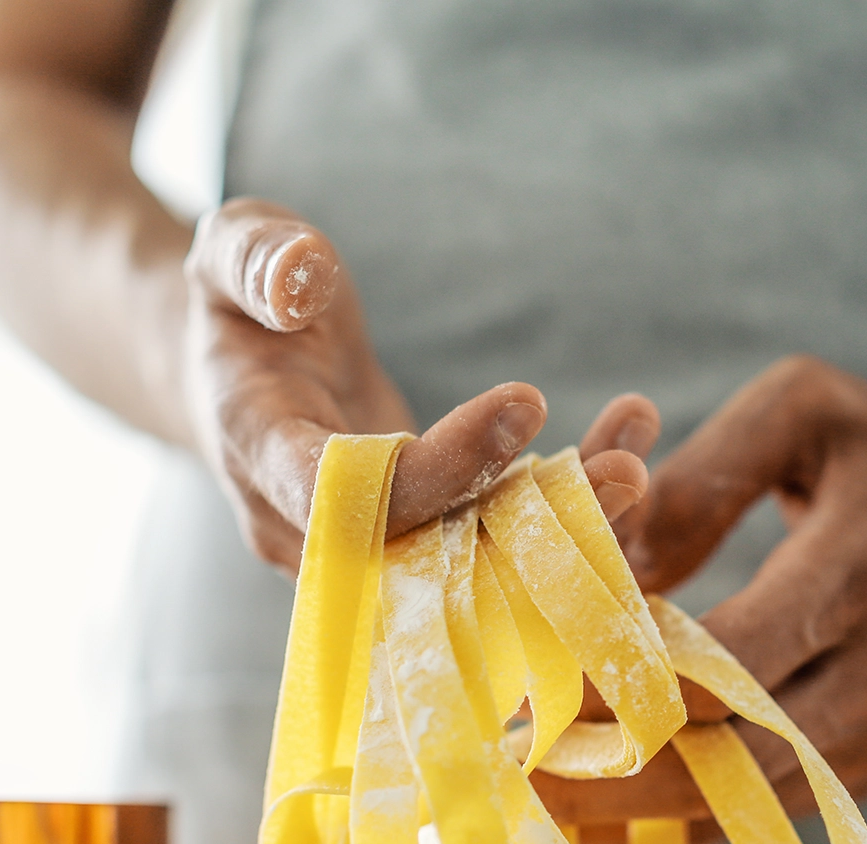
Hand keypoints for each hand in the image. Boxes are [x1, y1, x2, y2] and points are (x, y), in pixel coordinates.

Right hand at [183, 198, 653, 567]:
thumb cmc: (240, 302)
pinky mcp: (410, 547)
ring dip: (559, 534)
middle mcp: (306, 528)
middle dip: (525, 525)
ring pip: (467, 569)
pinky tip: (624, 452)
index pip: (340, 492)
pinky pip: (488, 550)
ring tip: (637, 470)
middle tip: (625, 473)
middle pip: (419, 552)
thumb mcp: (229, 250)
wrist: (240, 377)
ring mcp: (361, 551)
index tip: (525, 401)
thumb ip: (256, 259)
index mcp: (258, 452)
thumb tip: (300, 276)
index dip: (434, 467)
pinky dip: (558, 517)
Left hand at [536, 354, 866, 830]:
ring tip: (531, 818)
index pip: (725, 661)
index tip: (523, 698)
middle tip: (500, 780)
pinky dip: (689, 828)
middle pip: (727, 756)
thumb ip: (699, 476)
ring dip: (635, 821)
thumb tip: (606, 563)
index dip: (617, 690)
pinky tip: (607, 831)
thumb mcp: (806, 412)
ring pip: (745, 804)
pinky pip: (773, 816)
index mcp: (861, 569)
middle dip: (606, 779)